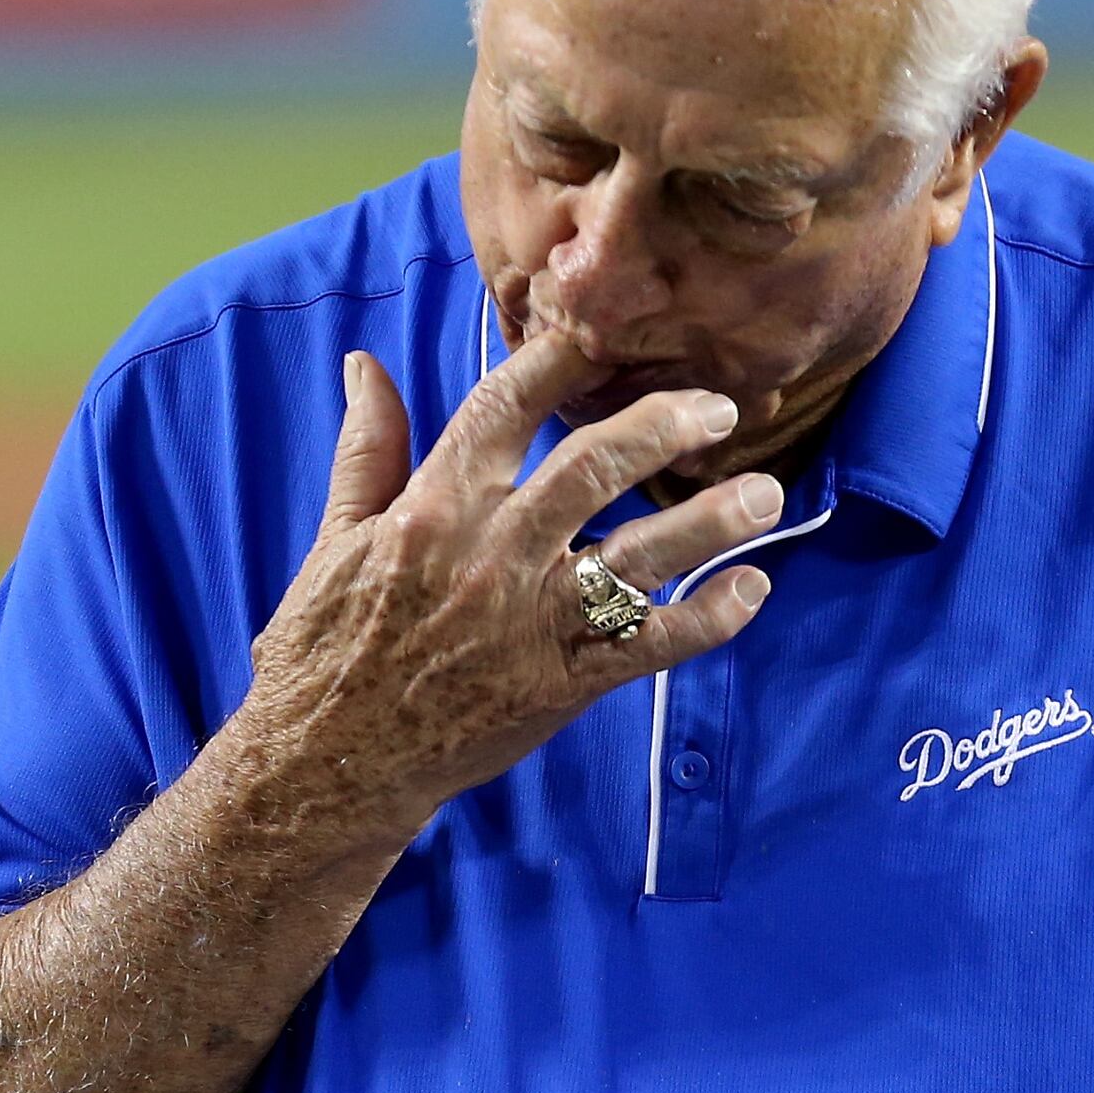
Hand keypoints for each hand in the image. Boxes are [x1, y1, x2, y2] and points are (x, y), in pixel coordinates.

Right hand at [228, 331, 781, 857]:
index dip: (559, 357)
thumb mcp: (335, 537)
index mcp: (433, 508)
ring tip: (765, 495)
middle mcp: (493, 554)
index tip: (605, 331)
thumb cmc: (328, 646)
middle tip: (719, 408)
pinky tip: (751, 590)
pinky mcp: (560, 683)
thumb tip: (369, 365)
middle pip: (594, 466)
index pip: (505, 406)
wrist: (331, 761)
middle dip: (665, 426)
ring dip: (710, 522)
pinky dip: (706, 619)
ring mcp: (532, 621)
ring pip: (638, 556)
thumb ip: (367, 449)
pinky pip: (648, 645)